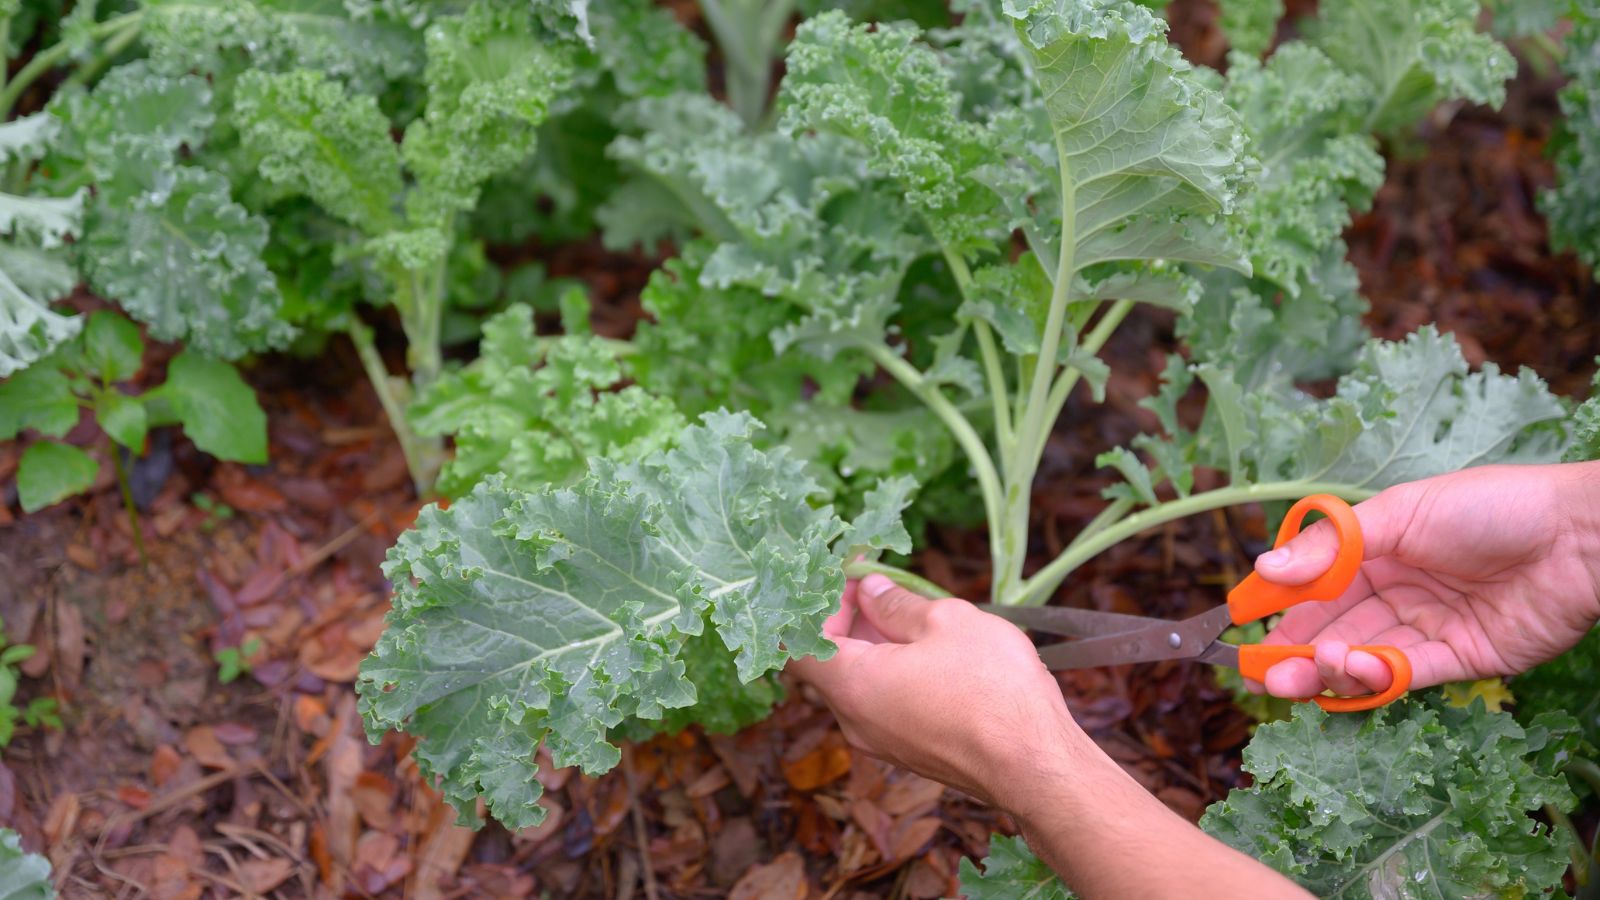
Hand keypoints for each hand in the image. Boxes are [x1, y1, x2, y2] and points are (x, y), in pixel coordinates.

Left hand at [792, 574, 1313, 898]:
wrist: (1037, 768)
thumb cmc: (992, 690)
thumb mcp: (946, 622)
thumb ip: (897, 604)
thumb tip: (871, 591)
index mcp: (852, 686)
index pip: (798, 642)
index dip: (815, 603)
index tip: (849, 576)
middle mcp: (855, 721)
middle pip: (826, 663)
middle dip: (846, 618)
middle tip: (879, 585)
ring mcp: (882, 742)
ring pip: (858, 683)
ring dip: (873, 644)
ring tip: (910, 610)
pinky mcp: (911, 751)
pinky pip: (884, 703)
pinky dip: (892, 670)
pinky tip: (929, 648)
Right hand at [1252, 463, 1599, 698]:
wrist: (1579, 537)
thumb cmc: (1491, 507)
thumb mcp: (1400, 513)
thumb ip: (1330, 546)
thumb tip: (1265, 568)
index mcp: (1379, 549)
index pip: (1316, 582)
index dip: (1277, 601)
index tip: (1238, 621)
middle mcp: (1398, 590)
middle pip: (1332, 626)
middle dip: (1293, 649)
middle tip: (1259, 671)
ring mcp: (1427, 627)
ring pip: (1362, 656)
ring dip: (1326, 666)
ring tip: (1304, 670)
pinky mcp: (1460, 660)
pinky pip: (1405, 674)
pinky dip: (1372, 677)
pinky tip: (1349, 668)